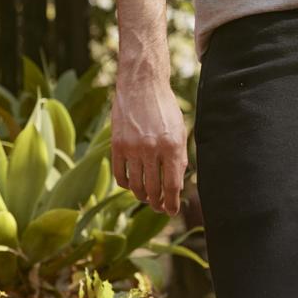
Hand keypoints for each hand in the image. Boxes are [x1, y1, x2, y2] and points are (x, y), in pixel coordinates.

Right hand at [111, 70, 187, 214]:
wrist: (142, 86)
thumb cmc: (165, 108)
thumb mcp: (180, 131)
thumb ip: (179, 158)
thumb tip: (176, 186)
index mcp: (172, 146)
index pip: (172, 186)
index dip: (172, 203)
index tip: (172, 211)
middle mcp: (152, 149)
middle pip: (154, 189)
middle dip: (157, 203)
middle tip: (159, 207)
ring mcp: (132, 148)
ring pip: (136, 186)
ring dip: (142, 197)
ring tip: (147, 198)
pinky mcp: (117, 145)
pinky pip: (121, 175)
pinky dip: (127, 184)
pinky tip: (132, 185)